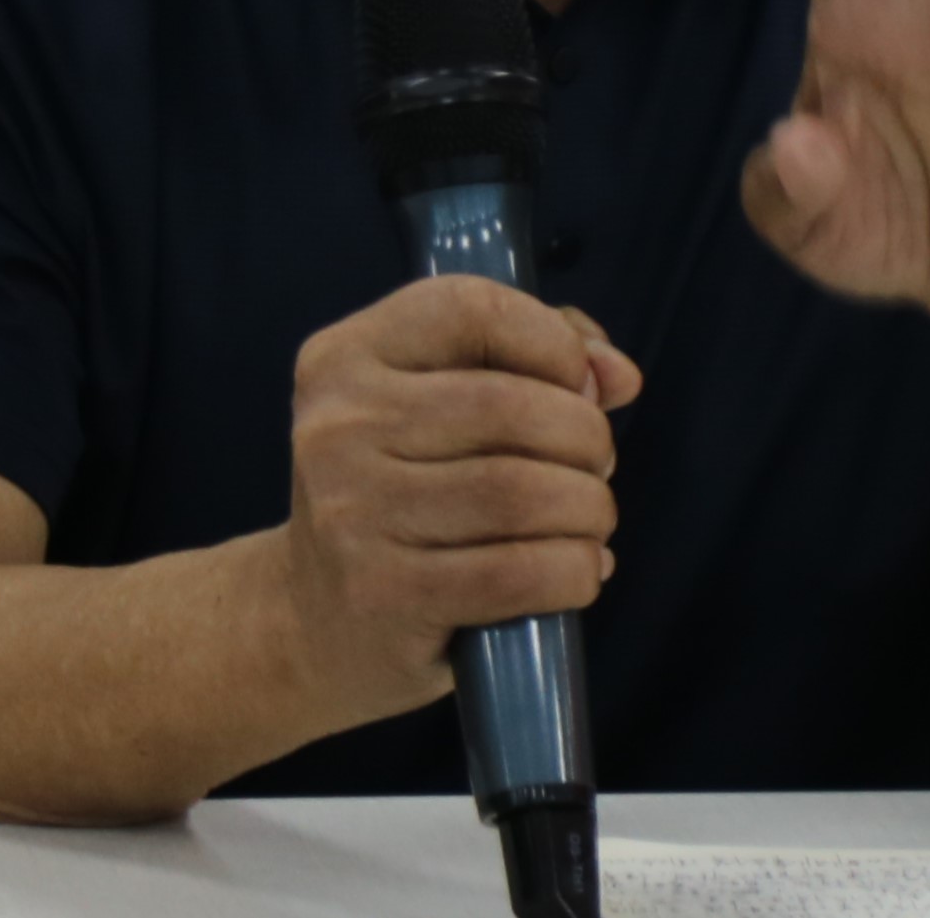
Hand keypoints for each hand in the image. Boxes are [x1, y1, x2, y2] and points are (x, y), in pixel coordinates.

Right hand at [279, 279, 641, 735]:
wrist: (313, 619)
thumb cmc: (398, 490)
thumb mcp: (434, 401)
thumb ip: (528, 358)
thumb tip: (617, 375)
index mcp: (345, 357)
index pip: (469, 309)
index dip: (550, 340)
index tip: (582, 383)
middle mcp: (339, 426)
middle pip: (509, 408)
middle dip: (585, 437)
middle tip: (596, 464)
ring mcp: (354, 513)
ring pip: (521, 492)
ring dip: (588, 507)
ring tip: (592, 518)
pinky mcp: (385, 594)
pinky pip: (515, 573)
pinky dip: (573, 570)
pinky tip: (581, 569)